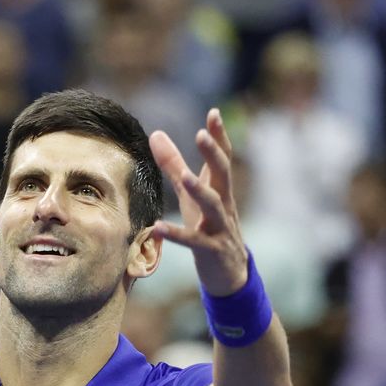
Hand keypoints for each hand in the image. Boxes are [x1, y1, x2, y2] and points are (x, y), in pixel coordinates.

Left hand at [149, 109, 247, 295]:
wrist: (230, 273)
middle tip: (202, 134)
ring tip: (185, 177)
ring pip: (213, 206)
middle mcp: (223, 204)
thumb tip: (155, 133)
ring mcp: (220, 227)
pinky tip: (157, 227)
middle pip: (222, 175)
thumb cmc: (207, 226)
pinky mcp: (211, 250)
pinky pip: (193, 241)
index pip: (222, 159)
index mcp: (219, 189)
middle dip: (214, 154)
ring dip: (199, 190)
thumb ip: (173, 164)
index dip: (219, 137)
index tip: (214, 113)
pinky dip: (176, 234)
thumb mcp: (190, 194)